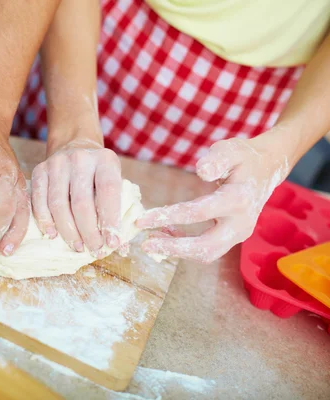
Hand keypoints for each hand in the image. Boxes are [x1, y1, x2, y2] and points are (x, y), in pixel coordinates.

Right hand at [31, 138, 122, 255]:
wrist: (74, 147)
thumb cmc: (98, 174)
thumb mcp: (114, 181)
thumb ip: (117, 207)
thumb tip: (117, 244)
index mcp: (105, 160)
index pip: (108, 191)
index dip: (110, 220)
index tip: (112, 243)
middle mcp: (80, 158)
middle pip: (81, 202)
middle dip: (88, 232)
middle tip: (94, 250)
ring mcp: (57, 163)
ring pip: (58, 204)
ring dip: (68, 231)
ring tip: (77, 246)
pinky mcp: (39, 170)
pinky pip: (38, 201)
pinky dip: (45, 221)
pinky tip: (53, 234)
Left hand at [137, 137, 289, 262]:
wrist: (267, 168)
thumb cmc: (243, 157)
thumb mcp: (230, 150)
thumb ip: (216, 160)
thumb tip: (202, 171)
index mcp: (238, 199)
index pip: (197, 213)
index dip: (168, 217)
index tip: (142, 219)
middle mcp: (241, 223)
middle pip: (205, 246)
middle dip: (173, 248)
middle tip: (145, 244)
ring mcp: (239, 233)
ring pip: (207, 253)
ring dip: (177, 251)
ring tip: (151, 239)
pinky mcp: (233, 237)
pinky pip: (208, 249)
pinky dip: (185, 246)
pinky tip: (166, 234)